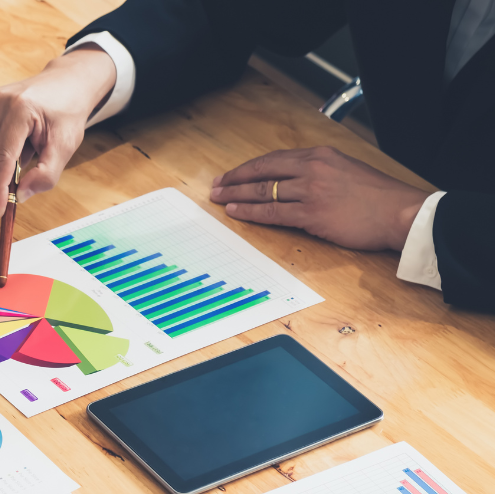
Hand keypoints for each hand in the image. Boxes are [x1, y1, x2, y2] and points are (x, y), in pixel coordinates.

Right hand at [0, 45, 116, 216]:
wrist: (65, 84)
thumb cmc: (66, 113)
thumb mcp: (65, 147)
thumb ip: (46, 175)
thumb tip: (21, 195)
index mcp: (20, 109)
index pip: (2, 158)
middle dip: (8, 168)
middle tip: (31, 152)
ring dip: (3, 156)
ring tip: (24, 140)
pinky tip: (14, 134)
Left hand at [210, 146, 430, 250]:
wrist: (401, 213)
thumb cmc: (378, 197)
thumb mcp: (347, 171)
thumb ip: (319, 173)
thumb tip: (294, 182)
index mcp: (320, 156)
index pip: (274, 158)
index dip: (248, 167)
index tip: (232, 174)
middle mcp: (313, 169)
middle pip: (262, 171)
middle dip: (235, 179)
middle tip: (216, 185)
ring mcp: (311, 191)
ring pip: (264, 191)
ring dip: (237, 196)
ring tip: (219, 199)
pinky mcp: (312, 214)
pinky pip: (272, 213)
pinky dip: (250, 213)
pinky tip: (236, 212)